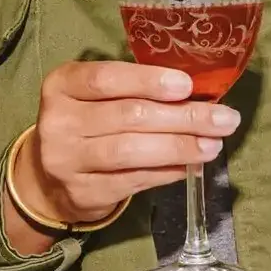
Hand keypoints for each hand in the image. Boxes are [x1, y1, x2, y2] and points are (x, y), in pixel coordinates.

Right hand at [1, 60, 240, 251]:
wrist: (47, 177)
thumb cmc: (86, 124)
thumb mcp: (96, 97)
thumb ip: (134, 91)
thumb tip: (195, 95)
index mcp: (62, 85)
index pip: (105, 78)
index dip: (148, 81)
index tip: (187, 86)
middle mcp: (58, 121)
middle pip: (128, 116)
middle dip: (182, 117)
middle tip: (223, 119)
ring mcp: (66, 160)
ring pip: (131, 151)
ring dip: (179, 147)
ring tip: (213, 145)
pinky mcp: (82, 192)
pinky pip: (133, 180)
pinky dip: (166, 172)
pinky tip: (189, 166)